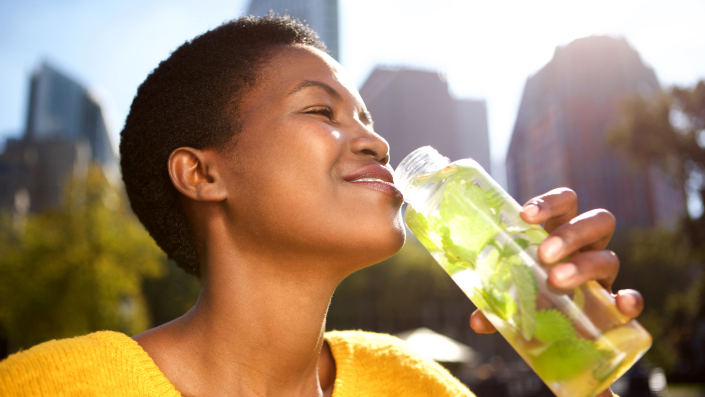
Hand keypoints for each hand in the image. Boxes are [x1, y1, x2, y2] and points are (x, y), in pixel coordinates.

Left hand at [469, 187, 643, 330]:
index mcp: (560, 232)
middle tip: (544, 254)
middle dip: (571, 234)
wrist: (552, 329)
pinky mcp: (613, 304)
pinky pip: (632, 299)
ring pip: (610, 257)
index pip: (566, 203)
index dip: (550, 203)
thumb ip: (494, 304)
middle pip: (596, 221)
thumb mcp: (509, 293)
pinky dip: (631, 300)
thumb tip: (478, 322)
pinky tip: (621, 305)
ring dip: (585, 265)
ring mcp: (602, 275)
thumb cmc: (528, 295)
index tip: (525, 215)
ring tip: (556, 280)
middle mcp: (587, 248)